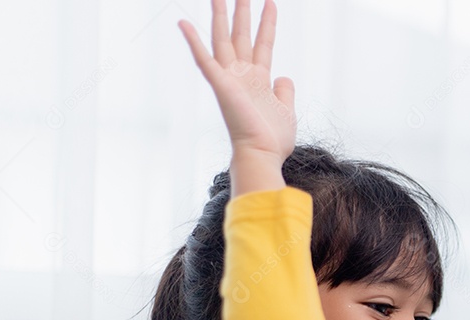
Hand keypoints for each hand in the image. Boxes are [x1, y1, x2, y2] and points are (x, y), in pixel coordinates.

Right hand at [179, 0, 294, 194]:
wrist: (263, 154)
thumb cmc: (274, 139)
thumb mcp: (286, 109)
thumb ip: (284, 90)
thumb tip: (284, 76)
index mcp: (258, 80)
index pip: (263, 44)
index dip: (267, 23)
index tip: (271, 3)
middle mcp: (242, 75)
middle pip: (241, 35)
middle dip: (242, 11)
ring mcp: (230, 78)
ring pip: (223, 39)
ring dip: (221, 15)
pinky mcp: (220, 84)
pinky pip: (203, 59)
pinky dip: (193, 40)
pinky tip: (183, 22)